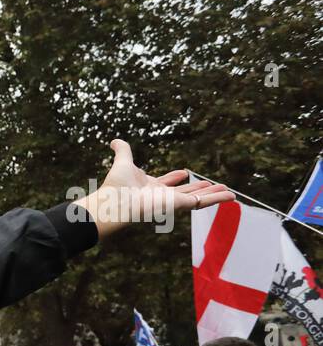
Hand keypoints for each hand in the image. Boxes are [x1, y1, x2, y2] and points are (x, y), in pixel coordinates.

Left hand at [71, 140, 234, 237]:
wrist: (116, 201)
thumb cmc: (116, 186)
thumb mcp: (124, 162)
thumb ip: (123, 151)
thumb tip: (114, 141)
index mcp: (150, 187)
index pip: (166, 183)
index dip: (173, 178)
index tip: (183, 172)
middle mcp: (162, 196)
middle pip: (185, 192)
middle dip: (199, 189)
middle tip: (212, 185)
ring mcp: (172, 202)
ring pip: (198, 199)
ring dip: (213, 195)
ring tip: (228, 191)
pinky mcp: (180, 205)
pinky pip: (202, 203)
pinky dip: (217, 199)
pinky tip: (231, 196)